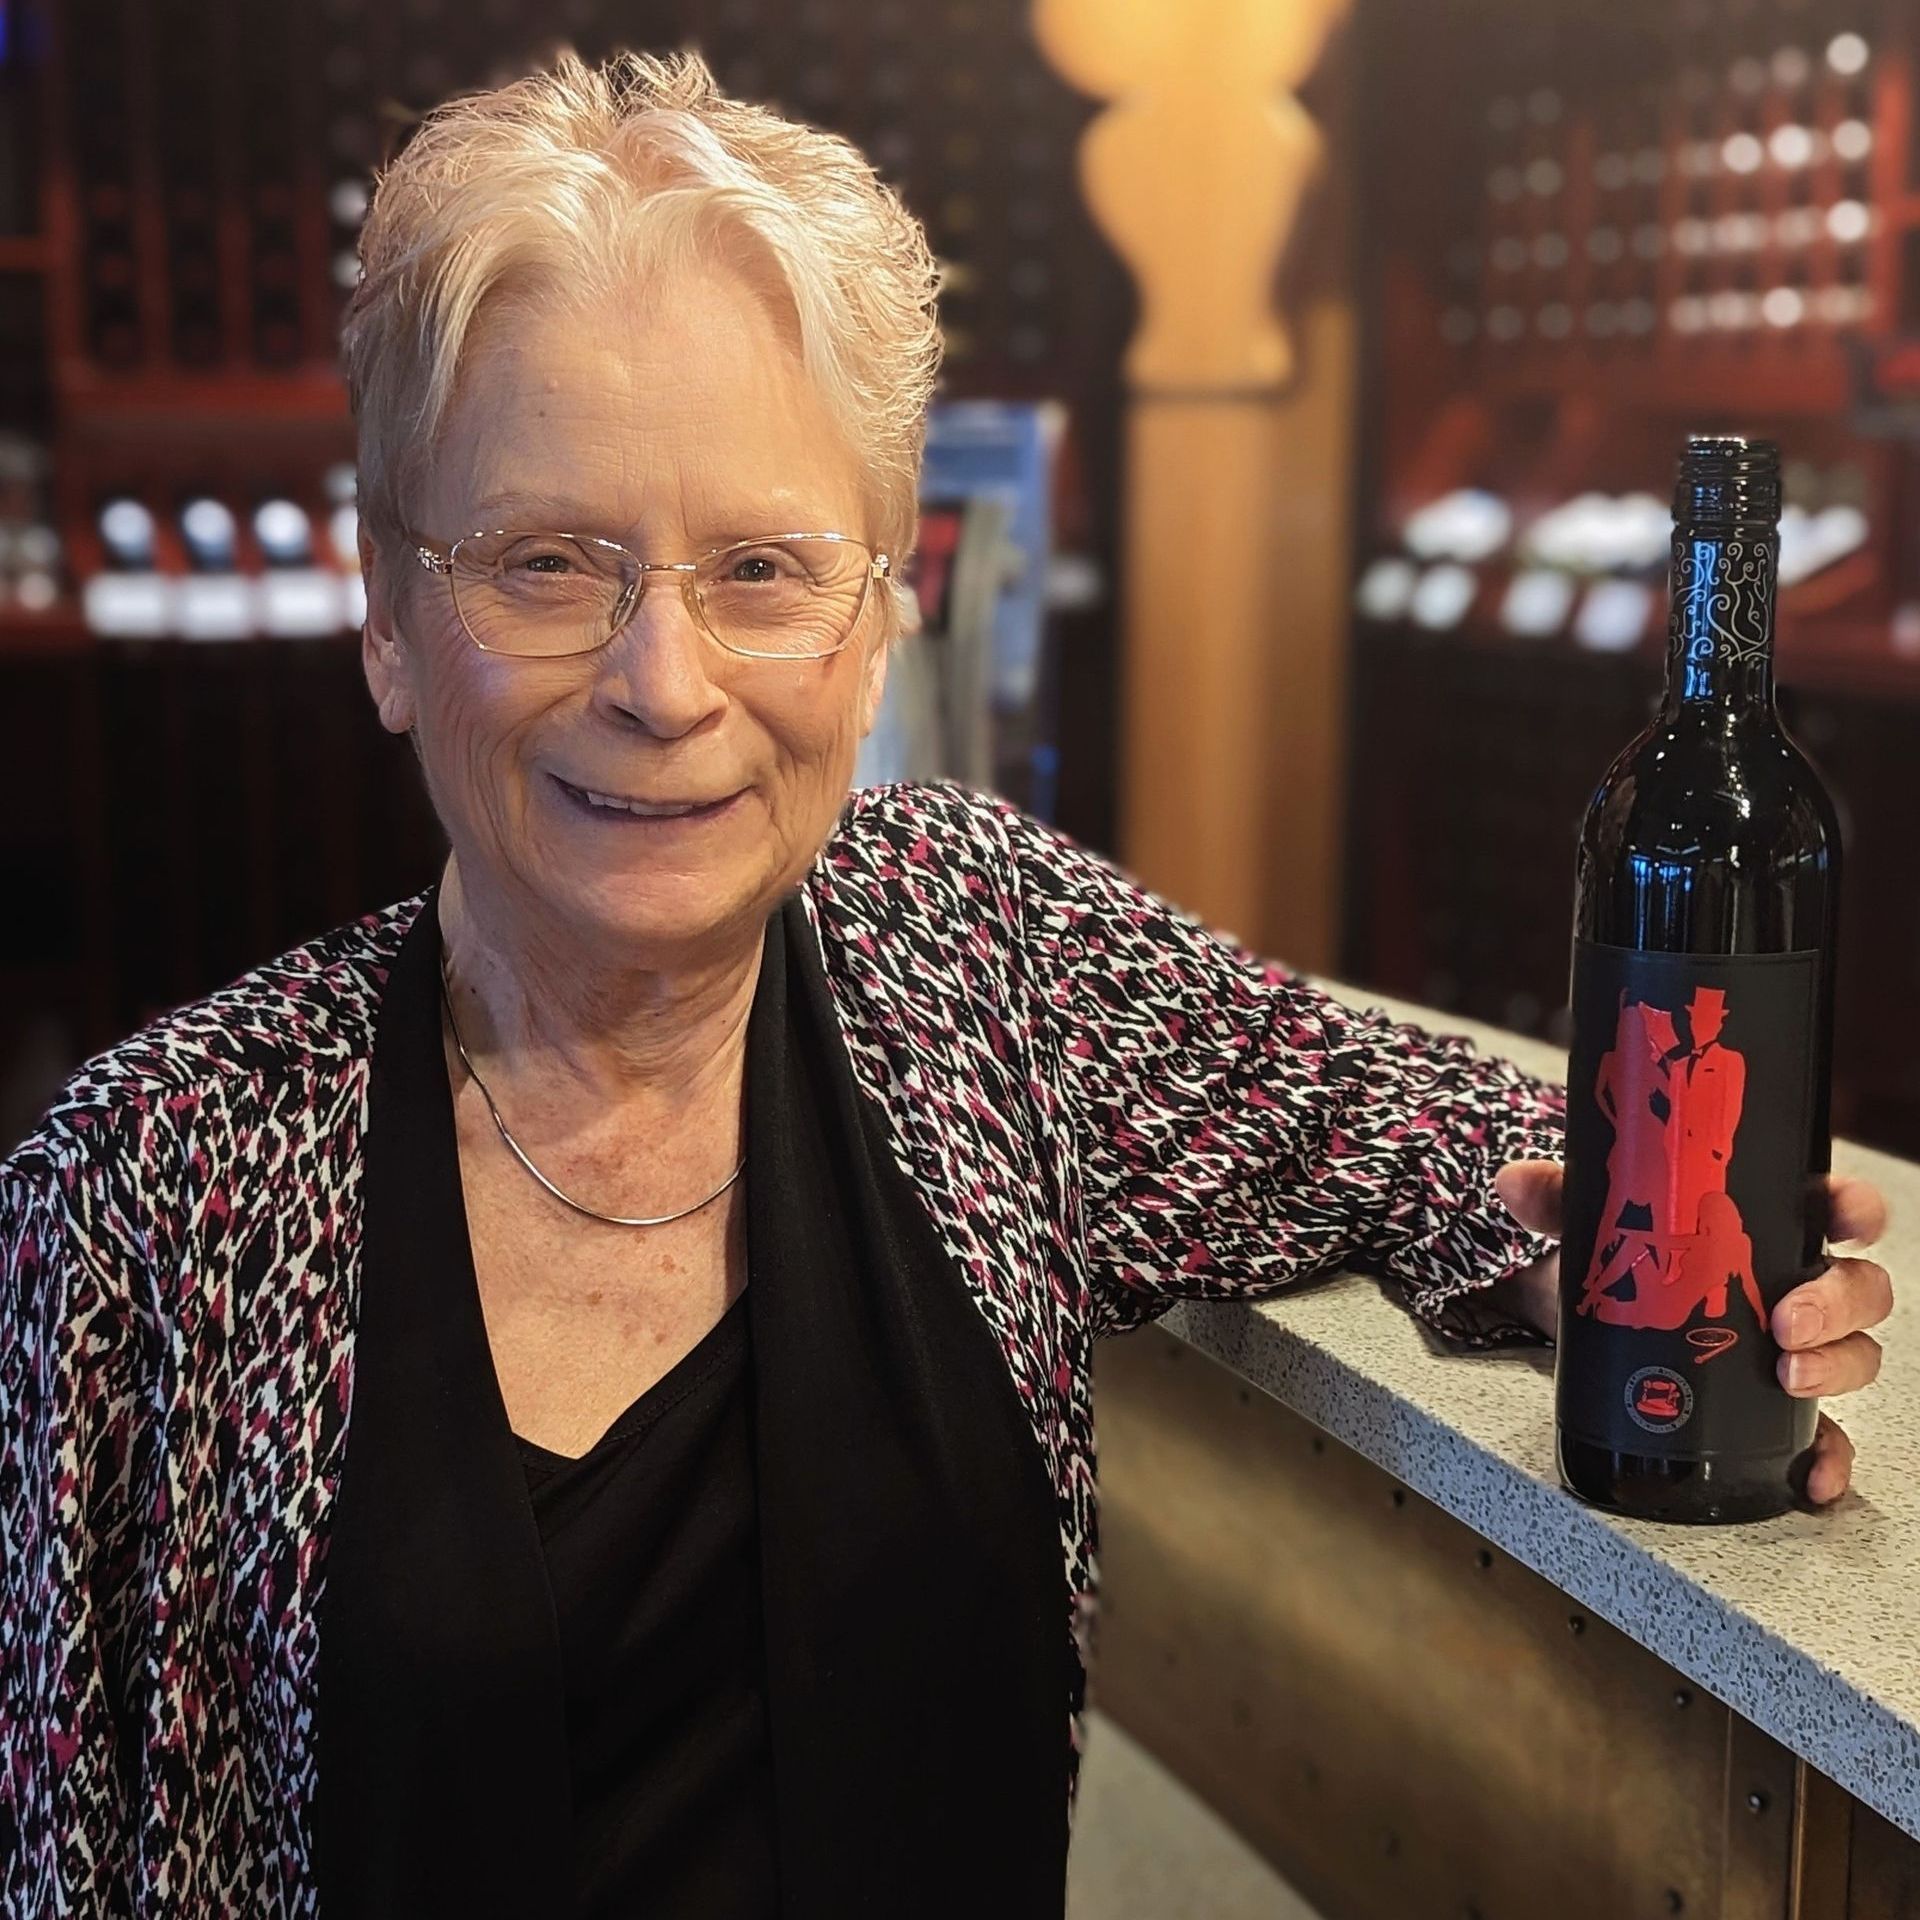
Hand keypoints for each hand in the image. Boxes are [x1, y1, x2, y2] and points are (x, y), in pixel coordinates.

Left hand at [1492, 1161, 1893, 1506]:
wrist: (1593, 1310)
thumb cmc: (1618, 1252)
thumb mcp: (1591, 1218)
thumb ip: (1557, 1195)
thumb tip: (1515, 1183)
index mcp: (1765, 1225)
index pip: (1833, 1208)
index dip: (1854, 1211)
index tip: (1843, 1223)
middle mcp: (1792, 1284)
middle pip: (1856, 1289)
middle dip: (1835, 1305)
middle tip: (1786, 1323)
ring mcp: (1790, 1346)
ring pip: (1851, 1354)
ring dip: (1834, 1367)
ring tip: (1788, 1377)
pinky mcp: (1771, 1404)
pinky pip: (1823, 1433)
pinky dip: (1828, 1455)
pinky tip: (1813, 1473)